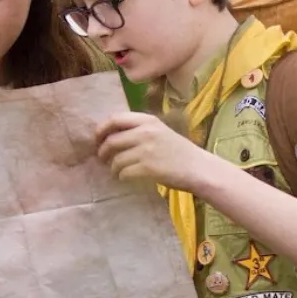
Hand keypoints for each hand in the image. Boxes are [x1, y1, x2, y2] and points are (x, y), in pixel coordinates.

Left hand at [96, 112, 216, 189]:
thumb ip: (139, 130)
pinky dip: (121, 177)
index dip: (101, 130)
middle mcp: (145, 132)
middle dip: (102, 151)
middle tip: (102, 158)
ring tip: (116, 171)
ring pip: (116, 159)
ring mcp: (146, 150)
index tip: (97, 139)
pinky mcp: (147, 168)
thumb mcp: (160, 132)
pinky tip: (125, 178)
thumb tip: (111, 136)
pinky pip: (124, 173)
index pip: (115, 119)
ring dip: (112, 167)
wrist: (198, 168)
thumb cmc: (179, 151)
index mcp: (148, 120)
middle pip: (111, 140)